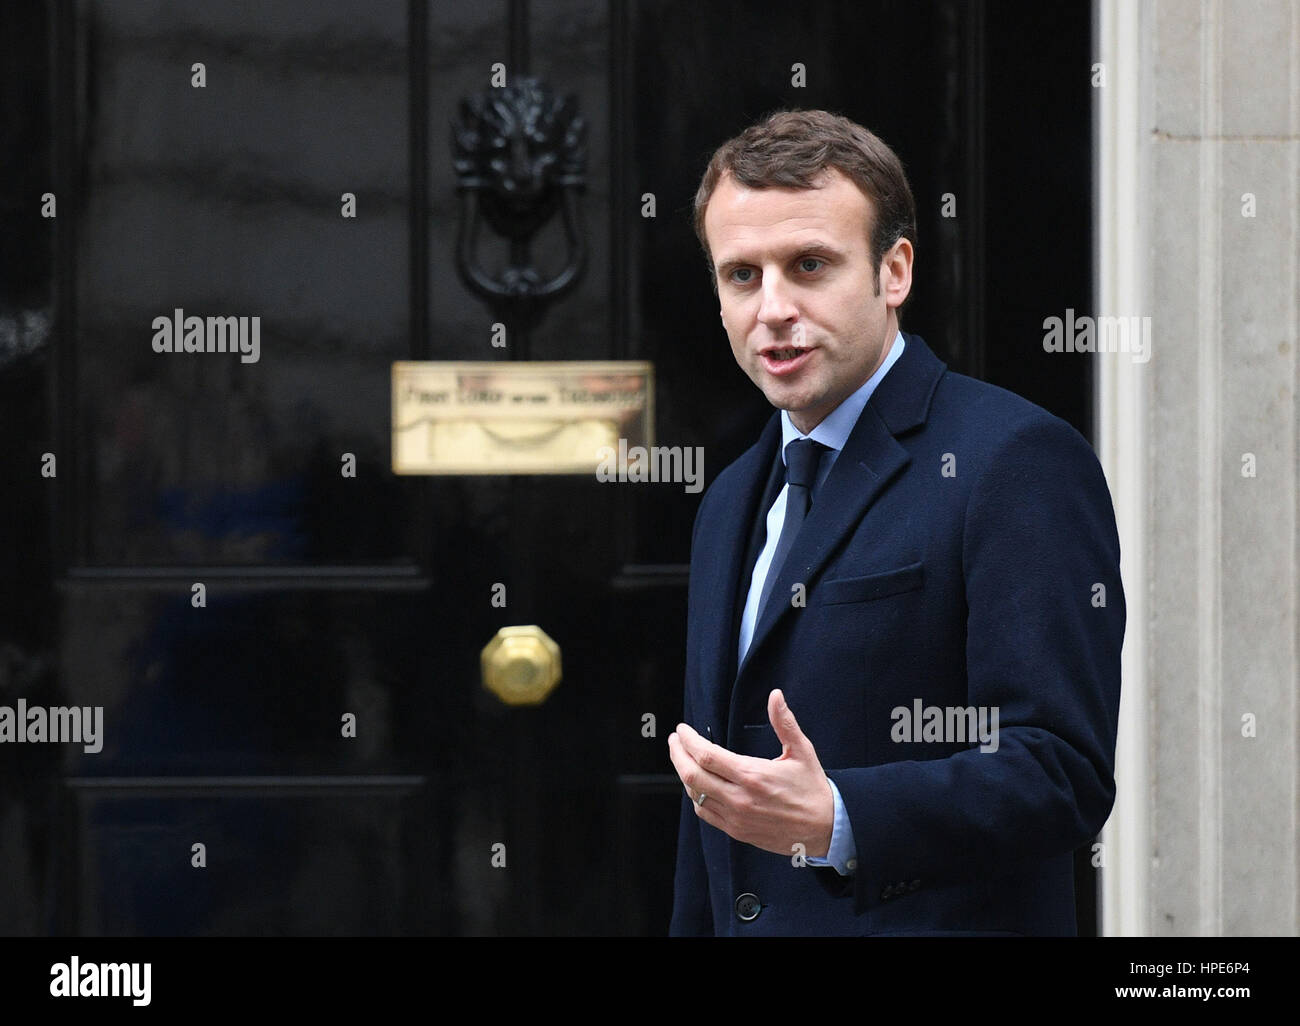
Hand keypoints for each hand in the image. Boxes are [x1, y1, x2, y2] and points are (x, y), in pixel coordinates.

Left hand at [667, 689, 834, 857]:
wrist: (826, 829)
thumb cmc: (813, 788)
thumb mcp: (802, 751)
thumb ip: (784, 722)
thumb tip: (775, 695)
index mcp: (753, 775)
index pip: (706, 755)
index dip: (688, 740)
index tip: (682, 730)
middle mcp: (740, 798)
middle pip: (692, 775)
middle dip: (677, 755)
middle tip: (674, 742)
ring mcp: (736, 818)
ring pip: (695, 795)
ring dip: (685, 775)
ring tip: (683, 759)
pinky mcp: (737, 831)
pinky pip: (705, 813)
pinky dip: (696, 797)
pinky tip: (698, 785)